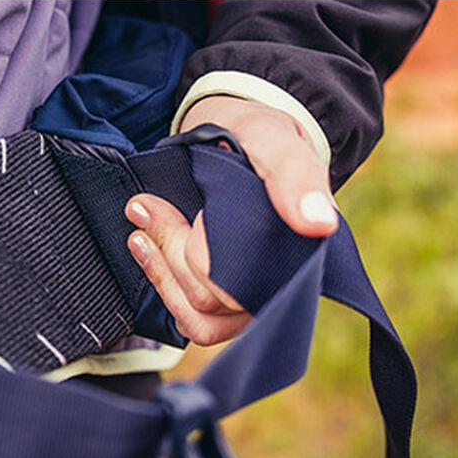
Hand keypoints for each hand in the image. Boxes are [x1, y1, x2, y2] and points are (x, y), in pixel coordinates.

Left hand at [125, 95, 337, 346]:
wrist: (236, 136)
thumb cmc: (259, 140)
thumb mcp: (276, 142)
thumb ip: (296, 176)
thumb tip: (318, 224)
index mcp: (303, 250)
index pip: (251, 278)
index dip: (207, 245)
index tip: (192, 210)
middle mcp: (282, 284)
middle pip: (217, 297)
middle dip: (173, 250)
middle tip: (145, 206)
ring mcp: (254, 299)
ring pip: (201, 313)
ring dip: (161, 269)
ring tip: (138, 228)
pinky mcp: (228, 305)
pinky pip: (195, 320)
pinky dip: (164, 285)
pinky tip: (145, 250)